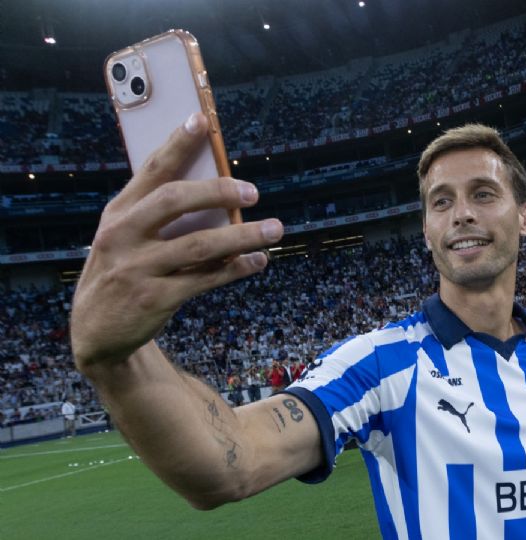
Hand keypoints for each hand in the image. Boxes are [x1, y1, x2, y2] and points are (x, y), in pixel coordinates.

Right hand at [71, 113, 282, 369]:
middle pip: (175, 201)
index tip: (202, 120)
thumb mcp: (123, 237)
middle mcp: (123, 236)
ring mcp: (138, 268)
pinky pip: (205, 279)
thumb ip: (157, 213)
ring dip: (243, 235)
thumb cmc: (121, 270)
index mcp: (118, 212)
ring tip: (274, 229)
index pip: (151, 170)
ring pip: (200, 245)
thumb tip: (218, 188)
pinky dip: (236, 268)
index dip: (177, 144)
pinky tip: (258, 260)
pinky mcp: (155, 299)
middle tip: (253, 191)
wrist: (95, 331)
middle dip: (218, 191)